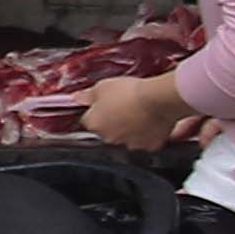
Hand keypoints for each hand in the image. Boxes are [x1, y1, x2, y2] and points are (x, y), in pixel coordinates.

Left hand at [78, 75, 196, 153]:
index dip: (96, 112)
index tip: (104, 105)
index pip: (88, 120)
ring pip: (126, 138)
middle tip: (123, 108)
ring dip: (129, 130)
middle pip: (106, 132)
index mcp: (94, 124)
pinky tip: (150, 122)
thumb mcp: (102, 86)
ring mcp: (129, 145)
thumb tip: (77, 98)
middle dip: (112, 123)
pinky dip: (147, 135)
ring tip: (138, 114)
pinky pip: (145, 142)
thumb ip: (87, 95)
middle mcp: (109, 138)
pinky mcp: (149, 147)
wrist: (157, 99)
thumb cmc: (130, 92)